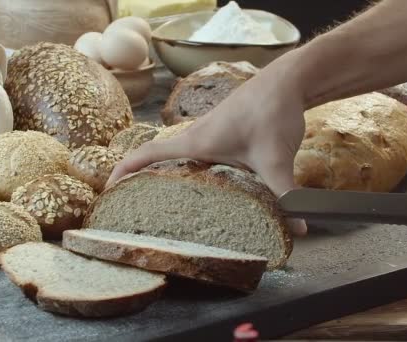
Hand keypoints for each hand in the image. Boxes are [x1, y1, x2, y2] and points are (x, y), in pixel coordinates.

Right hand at [108, 52, 307, 235]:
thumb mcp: (275, 158)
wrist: (288, 81)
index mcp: (196, 142)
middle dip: (141, 183)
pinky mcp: (222, 138)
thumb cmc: (272, 110)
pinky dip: (191, 174)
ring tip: (161, 209)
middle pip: (157, 161)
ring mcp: (208, 137)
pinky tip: (205, 193)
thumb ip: (284, 194)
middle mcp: (196, 139)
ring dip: (166, 179)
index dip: (124, 172)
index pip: (147, 155)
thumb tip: (298, 229)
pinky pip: (197, 158)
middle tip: (132, 212)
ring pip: (178, 161)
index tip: (108, 193)